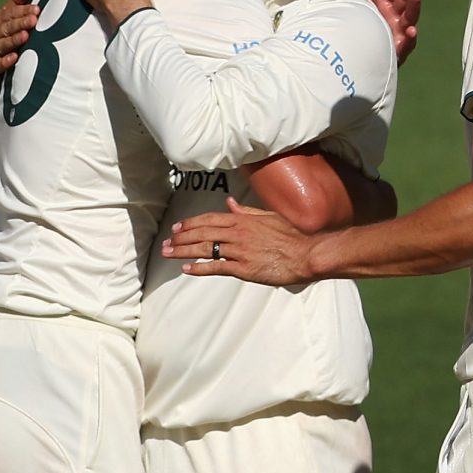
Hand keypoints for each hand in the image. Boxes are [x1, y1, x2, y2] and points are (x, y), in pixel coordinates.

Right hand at [0, 0, 37, 87]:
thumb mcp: (3, 20)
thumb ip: (16, 3)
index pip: (9, 13)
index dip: (22, 11)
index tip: (36, 9)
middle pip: (6, 27)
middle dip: (20, 23)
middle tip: (33, 19)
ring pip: (2, 44)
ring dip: (13, 40)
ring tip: (25, 36)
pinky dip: (5, 61)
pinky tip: (14, 58)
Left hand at [163, 197, 321, 285]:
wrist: (306, 254)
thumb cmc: (290, 236)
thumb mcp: (268, 217)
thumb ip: (246, 211)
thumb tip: (230, 203)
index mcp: (243, 220)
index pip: (209, 219)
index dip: (191, 224)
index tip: (177, 228)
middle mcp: (238, 233)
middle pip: (202, 233)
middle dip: (181, 238)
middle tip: (166, 243)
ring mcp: (240, 251)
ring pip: (205, 249)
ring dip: (183, 251)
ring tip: (168, 254)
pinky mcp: (243, 269)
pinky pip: (216, 267)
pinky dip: (199, 268)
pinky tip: (186, 269)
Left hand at [356, 0, 422, 64]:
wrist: (351, 58)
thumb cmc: (358, 28)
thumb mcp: (359, 2)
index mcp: (385, 5)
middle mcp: (394, 17)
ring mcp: (398, 33)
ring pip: (409, 18)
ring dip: (413, 6)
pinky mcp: (397, 51)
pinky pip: (406, 44)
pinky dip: (410, 38)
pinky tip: (411, 31)